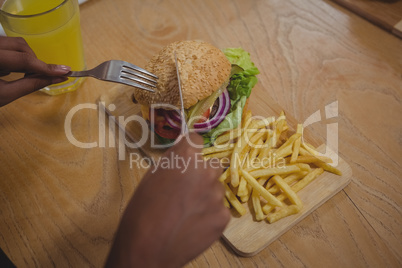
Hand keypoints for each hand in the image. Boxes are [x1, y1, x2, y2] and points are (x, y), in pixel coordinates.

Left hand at [0, 36, 70, 106]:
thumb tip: (57, 79)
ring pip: (16, 44)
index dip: (45, 67)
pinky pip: (8, 46)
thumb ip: (32, 85)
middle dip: (34, 62)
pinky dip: (16, 57)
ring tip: (21, 74)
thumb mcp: (6, 94)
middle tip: (40, 77)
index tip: (65, 72)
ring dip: (25, 58)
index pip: (23, 59)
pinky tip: (11, 70)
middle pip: (21, 47)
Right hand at [105, 133, 229, 267]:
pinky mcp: (223, 216)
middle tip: (188, 190)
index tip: (188, 157)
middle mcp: (206, 171)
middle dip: (202, 174)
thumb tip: (182, 155)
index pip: (196, 140)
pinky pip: (219, 210)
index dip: (191, 150)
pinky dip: (210, 215)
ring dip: (206, 196)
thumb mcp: (151, 177)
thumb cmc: (141, 211)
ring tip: (188, 212)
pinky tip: (194, 224)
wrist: (147, 248)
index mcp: (186, 157)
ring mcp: (217, 195)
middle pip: (212, 164)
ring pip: (216, 189)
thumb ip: (172, 163)